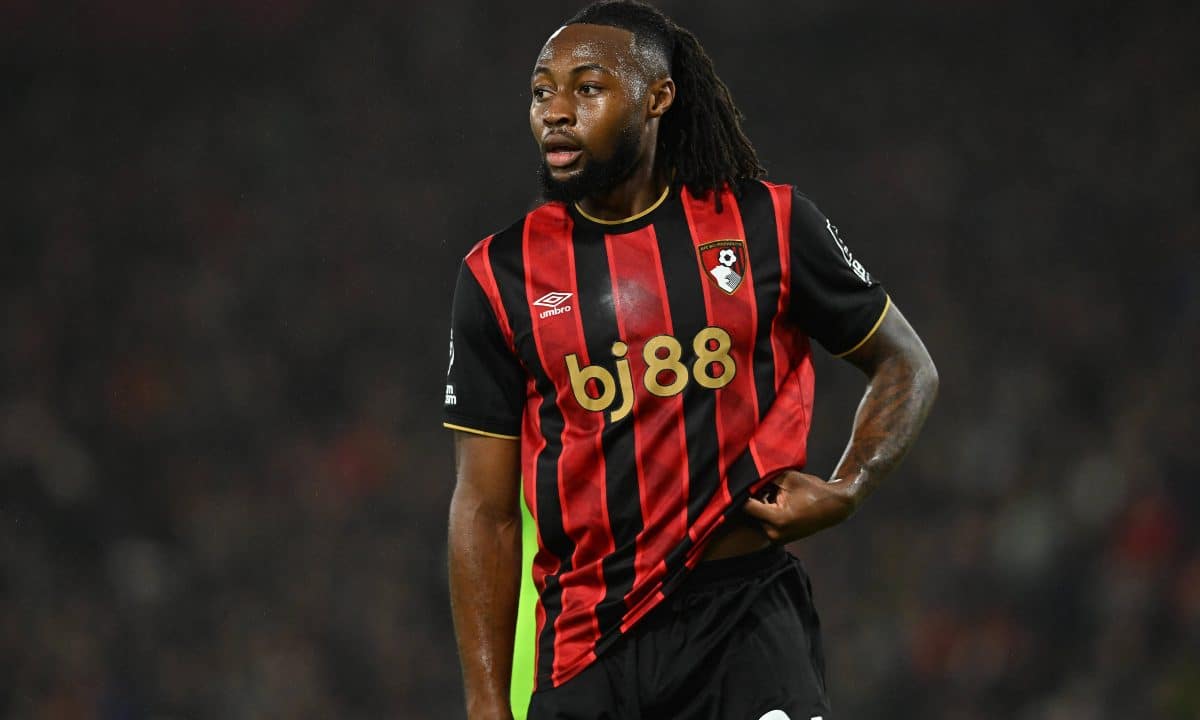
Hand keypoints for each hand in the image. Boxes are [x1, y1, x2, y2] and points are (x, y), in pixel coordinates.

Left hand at [742, 470, 859, 543]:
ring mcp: (776, 538)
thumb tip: (746, 474)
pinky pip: (764, 523)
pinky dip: (766, 512)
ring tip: (773, 493)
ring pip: (756, 518)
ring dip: (760, 505)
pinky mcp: (779, 539)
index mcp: (777, 519)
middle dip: (753, 497)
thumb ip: (765, 478)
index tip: (741, 481)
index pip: (747, 506)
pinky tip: (776, 502)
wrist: (834, 508)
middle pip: (750, 513)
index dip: (742, 492)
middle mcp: (774, 533)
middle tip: (763, 485)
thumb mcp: (788, 478)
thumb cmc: (813, 491)